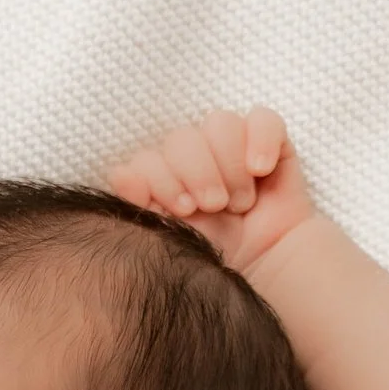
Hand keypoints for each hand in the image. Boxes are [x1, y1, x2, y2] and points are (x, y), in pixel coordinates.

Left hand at [106, 108, 315, 276]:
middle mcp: (192, 157)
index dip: (162, 178)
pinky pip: (263, 119)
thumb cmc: (213, 258)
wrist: (264, 271)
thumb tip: (120, 174)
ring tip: (240, 203)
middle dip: (197, 173)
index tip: (184, 210)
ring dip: (229, 165)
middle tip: (214, 206)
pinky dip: (261, 140)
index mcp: (162, 178)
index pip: (148, 158)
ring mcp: (230, 146)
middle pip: (182, 137)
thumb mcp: (171, 238)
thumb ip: (140, 206)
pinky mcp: (268, 141)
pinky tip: (260, 170)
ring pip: (220, 123)